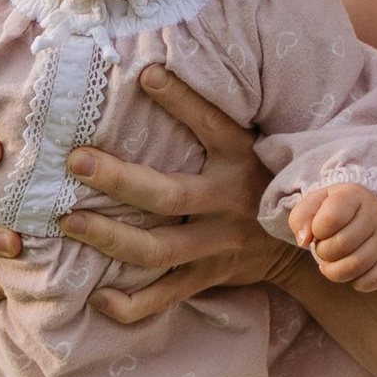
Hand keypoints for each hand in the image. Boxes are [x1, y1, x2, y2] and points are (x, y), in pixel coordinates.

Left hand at [63, 61, 294, 325]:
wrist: (306, 241)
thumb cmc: (257, 178)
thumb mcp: (246, 142)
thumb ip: (205, 118)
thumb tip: (149, 72)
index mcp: (239, 159)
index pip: (211, 123)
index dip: (180, 99)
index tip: (145, 75)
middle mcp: (227, 202)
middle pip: (167, 195)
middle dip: (118, 178)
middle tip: (75, 161)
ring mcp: (217, 245)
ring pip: (158, 249)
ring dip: (110, 238)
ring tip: (70, 221)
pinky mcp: (209, 277)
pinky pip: (166, 297)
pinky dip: (132, 304)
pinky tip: (98, 297)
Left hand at [289, 179, 376, 293]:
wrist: (364, 211)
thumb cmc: (333, 209)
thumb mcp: (314, 204)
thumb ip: (300, 218)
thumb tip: (303, 241)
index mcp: (354, 195)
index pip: (331, 218)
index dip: (317, 230)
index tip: (318, 229)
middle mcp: (376, 214)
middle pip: (342, 245)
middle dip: (323, 252)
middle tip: (324, 247)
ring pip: (356, 266)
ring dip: (334, 271)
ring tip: (332, 262)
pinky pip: (373, 280)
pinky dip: (355, 282)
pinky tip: (350, 271)